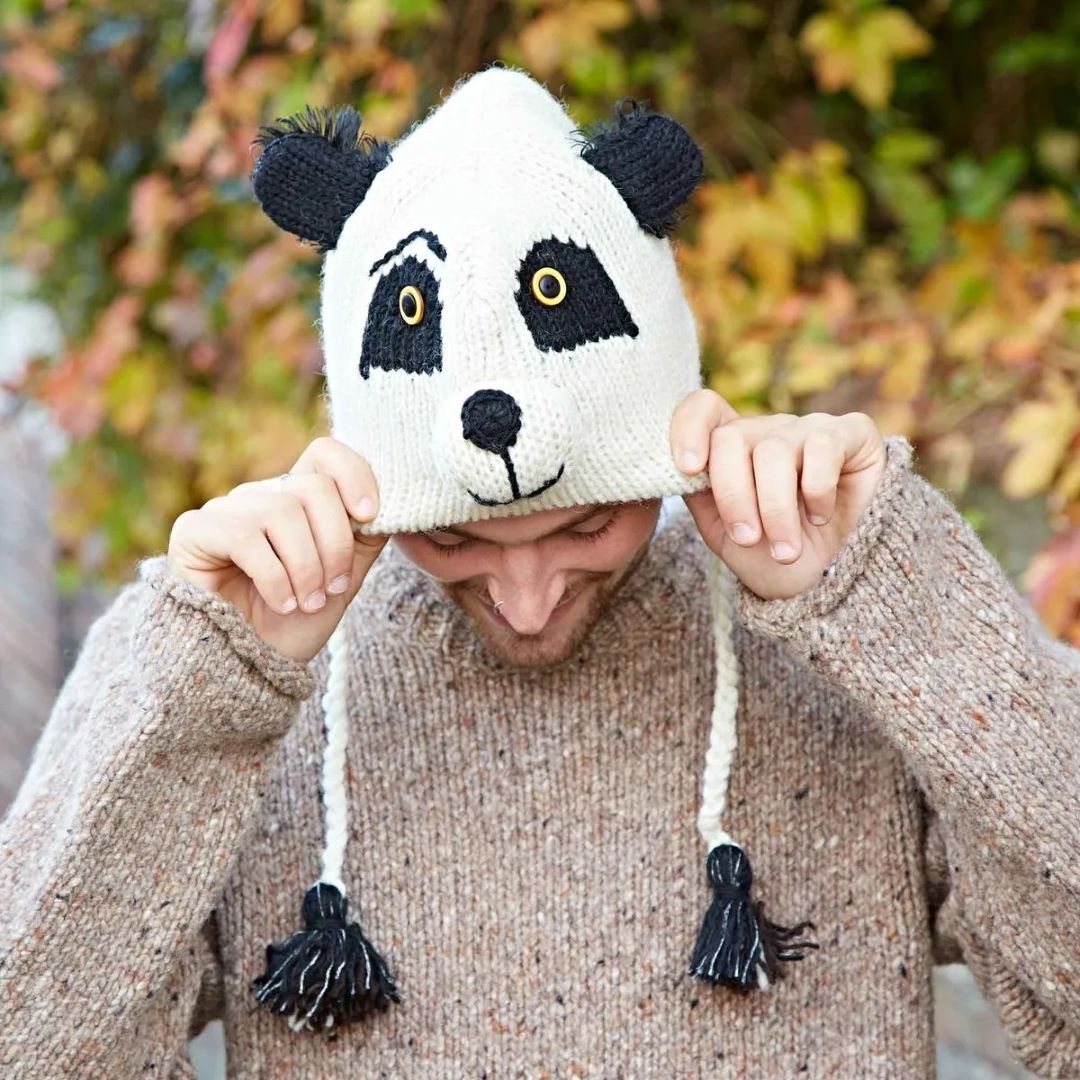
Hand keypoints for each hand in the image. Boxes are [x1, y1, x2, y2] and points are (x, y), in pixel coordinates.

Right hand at [167, 437, 386, 662]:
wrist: (250, 671)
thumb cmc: (294, 625)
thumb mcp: (344, 577)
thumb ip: (364, 536)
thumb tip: (390, 502)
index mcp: (296, 500)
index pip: (325, 454)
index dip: (354, 475)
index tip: (369, 517)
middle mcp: (260, 497)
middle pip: (312, 488)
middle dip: (334, 544)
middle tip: (332, 588)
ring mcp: (225, 511)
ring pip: (282, 512)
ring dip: (306, 567)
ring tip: (306, 602)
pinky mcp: (194, 532)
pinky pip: (245, 537)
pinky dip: (274, 576)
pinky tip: (281, 602)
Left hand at [672, 391, 886, 599]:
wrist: (828, 587)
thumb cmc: (771, 557)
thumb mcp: (724, 532)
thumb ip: (700, 494)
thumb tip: (679, 466)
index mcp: (732, 448)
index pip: (704, 408)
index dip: (688, 429)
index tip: (688, 470)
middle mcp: (769, 431)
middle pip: (732, 438)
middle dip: (735, 496)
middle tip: (748, 539)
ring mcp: (809, 428)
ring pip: (775, 450)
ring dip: (776, 509)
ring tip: (784, 549)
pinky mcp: (852, 434)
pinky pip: (823, 448)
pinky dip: (817, 491)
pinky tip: (821, 516)